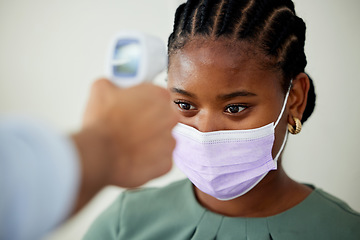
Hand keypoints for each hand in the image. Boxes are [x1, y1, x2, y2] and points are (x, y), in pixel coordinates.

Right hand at [72, 78, 177, 211]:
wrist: (99, 156)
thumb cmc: (102, 124)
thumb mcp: (101, 90)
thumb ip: (114, 84)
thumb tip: (112, 86)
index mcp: (158, 96)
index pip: (157, 95)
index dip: (143, 101)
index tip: (134, 106)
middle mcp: (169, 118)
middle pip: (162, 118)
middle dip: (147, 122)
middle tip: (128, 126)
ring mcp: (169, 142)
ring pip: (161, 140)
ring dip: (148, 142)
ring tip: (128, 144)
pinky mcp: (165, 164)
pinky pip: (159, 160)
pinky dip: (147, 161)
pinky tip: (132, 157)